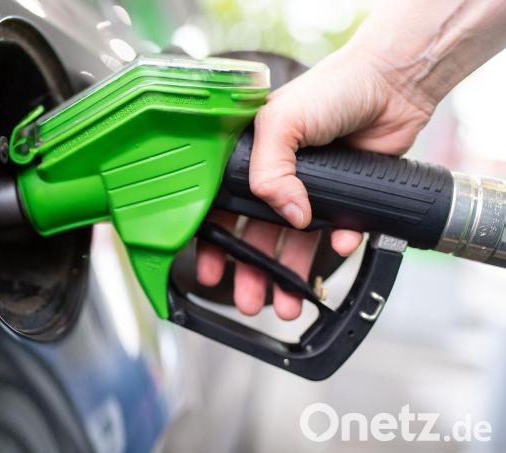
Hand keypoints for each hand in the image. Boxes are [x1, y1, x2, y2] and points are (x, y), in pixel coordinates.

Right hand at [197, 44, 434, 319]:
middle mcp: (275, 177)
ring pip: (292, 243)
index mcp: (246, 158)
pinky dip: (337, 245)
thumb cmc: (332, 88)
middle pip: (254, 236)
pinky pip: (335, 233)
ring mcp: (308, 189)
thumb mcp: (281, 121)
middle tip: (250, 301)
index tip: (211, 271)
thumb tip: (288, 216)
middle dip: (251, 272)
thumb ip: (269, 172)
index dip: (214, 242)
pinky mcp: (342, 197)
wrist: (391, 85)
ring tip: (288, 302)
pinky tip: (338, 248)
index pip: (220, 208)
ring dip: (288, 274)